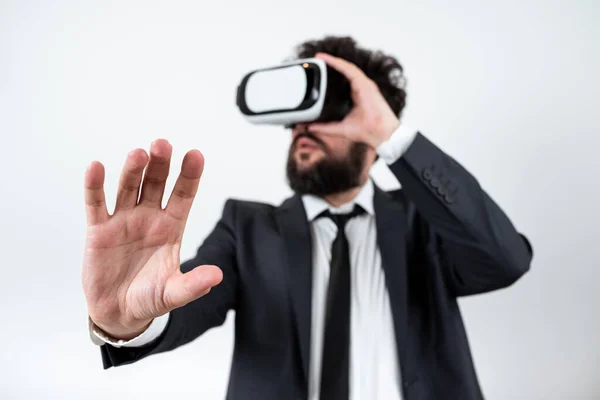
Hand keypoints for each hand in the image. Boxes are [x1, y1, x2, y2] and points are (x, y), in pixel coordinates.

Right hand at [82, 140, 222, 339]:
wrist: (118, 312)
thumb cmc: (149, 298)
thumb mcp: (173, 293)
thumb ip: (193, 284)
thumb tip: (217, 275)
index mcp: (171, 227)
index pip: (183, 195)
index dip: (189, 176)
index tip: (196, 155)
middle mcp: (149, 217)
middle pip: (156, 184)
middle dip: (160, 164)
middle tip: (163, 144)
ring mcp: (124, 220)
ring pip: (128, 188)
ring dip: (133, 170)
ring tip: (138, 154)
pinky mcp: (99, 230)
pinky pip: (96, 203)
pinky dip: (95, 185)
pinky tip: (96, 167)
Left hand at [307, 52, 399, 148]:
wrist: (380, 134)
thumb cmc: (367, 131)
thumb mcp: (340, 129)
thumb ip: (324, 127)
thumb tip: (309, 127)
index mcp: (356, 96)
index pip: (343, 80)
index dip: (332, 73)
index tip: (320, 70)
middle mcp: (361, 88)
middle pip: (345, 71)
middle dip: (332, 64)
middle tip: (318, 59)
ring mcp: (365, 85)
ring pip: (347, 68)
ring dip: (334, 61)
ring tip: (322, 57)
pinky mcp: (366, 85)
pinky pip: (351, 70)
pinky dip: (340, 64)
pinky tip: (331, 60)